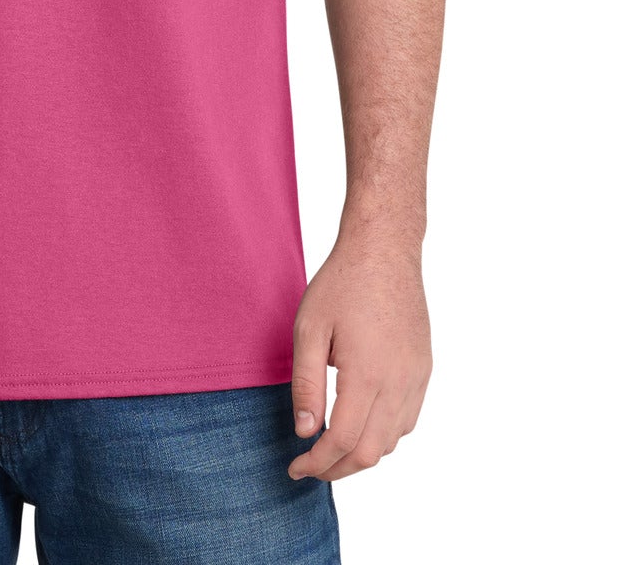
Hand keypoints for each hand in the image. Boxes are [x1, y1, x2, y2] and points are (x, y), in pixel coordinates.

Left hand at [287, 234, 431, 481]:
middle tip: (310, 467)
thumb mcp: (309, 328)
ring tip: (331, 450)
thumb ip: (306, 383)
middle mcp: (398, 383)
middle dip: (337, 469)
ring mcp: (416, 378)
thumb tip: (304, 431)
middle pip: (370, 452)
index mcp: (367, 374)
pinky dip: (383, 435)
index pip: (343, 441)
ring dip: (361, 455)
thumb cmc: (342, 283)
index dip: (318, 463)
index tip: (295, 468)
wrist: (384, 251)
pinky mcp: (423, 369)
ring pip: (392, 440)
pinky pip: (407, 420)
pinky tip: (361, 426)